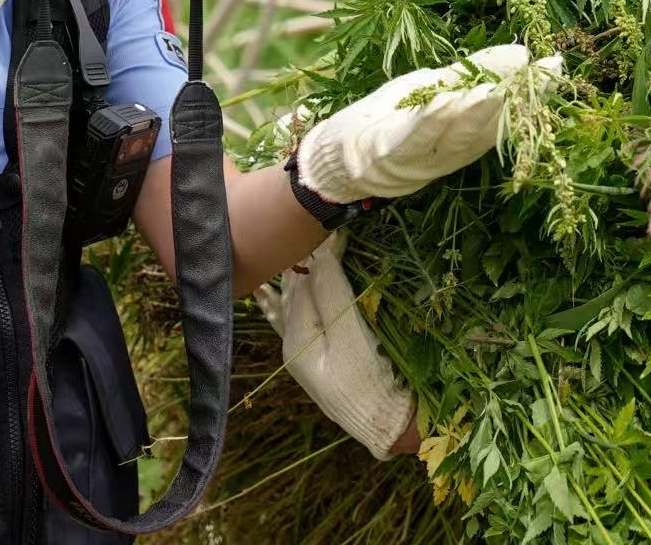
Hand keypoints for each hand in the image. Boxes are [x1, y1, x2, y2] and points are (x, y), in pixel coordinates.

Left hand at [253, 231, 414, 459]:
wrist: (384, 424)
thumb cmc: (368, 380)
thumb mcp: (350, 334)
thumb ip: (331, 292)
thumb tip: (319, 251)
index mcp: (296, 337)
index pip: (303, 281)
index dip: (318, 251)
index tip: (332, 226)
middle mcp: (292, 342)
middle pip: (294, 291)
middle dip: (301, 260)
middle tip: (310, 226)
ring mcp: (302, 352)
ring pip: (291, 303)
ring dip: (293, 276)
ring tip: (286, 246)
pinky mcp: (316, 358)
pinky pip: (290, 321)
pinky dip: (279, 302)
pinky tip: (266, 293)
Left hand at [294, 44, 561, 205]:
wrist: (339, 157)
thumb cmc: (392, 119)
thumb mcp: (436, 89)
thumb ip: (475, 74)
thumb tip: (521, 54)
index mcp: (466, 136)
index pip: (507, 114)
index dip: (533, 94)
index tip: (556, 69)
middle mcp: (451, 151)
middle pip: (488, 127)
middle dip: (514, 102)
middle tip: (538, 76)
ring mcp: (421, 156)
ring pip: (456, 135)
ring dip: (477, 112)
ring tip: (495, 88)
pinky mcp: (388, 153)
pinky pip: (413, 138)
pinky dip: (431, 120)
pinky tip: (445, 100)